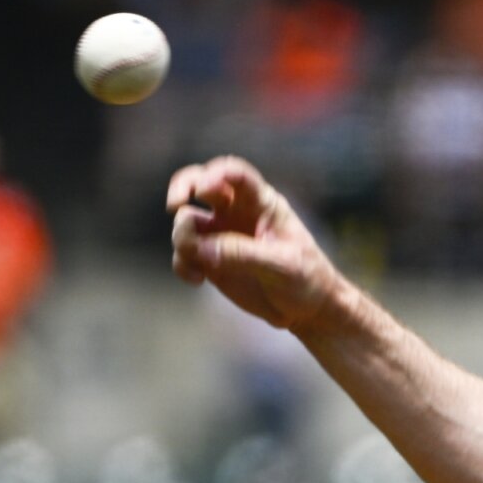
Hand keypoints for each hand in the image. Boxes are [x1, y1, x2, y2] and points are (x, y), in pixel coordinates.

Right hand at [166, 156, 336, 329]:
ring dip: (182, 238)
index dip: (216, 174)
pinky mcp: (212, 260)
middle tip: (174, 205)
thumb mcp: (282, 265)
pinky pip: (184, 254)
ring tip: (199, 266)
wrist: (308, 309)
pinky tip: (197, 281)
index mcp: (261, 203)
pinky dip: (182, 264)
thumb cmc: (306, 279)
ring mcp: (221, 235)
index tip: (203, 191)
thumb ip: (242, 254)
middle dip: (182, 187)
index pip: (235, 173)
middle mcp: (236, 212)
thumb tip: (200, 249)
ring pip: (186, 221)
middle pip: (200, 181)